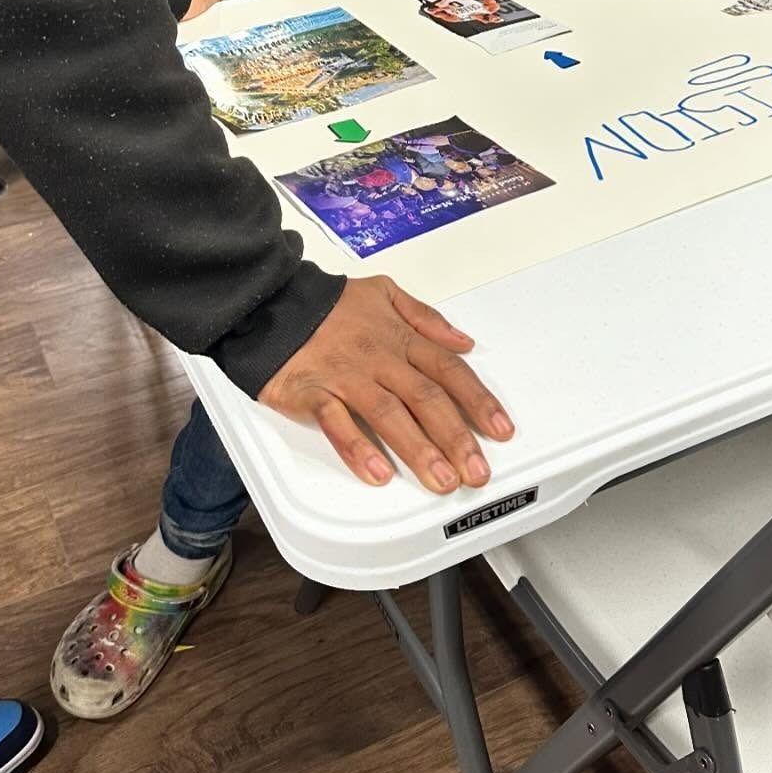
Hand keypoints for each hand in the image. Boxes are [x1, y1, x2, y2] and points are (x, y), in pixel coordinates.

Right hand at [258, 276, 513, 491]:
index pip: (449, 371)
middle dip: (456, 437)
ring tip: (441, 480)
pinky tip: (377, 474)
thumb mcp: (386, 293)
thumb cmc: (329, 303)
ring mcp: (345, 376)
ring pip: (389, 415)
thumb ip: (427, 318)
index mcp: (399, 338)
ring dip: (418, 450)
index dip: (478, 402)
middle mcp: (378, 358)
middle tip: (477, 471)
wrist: (271, 299)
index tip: (500, 430)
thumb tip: (463, 341)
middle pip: (426, 399)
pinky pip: (337, 422)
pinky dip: (357, 448)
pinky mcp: (312, 391)